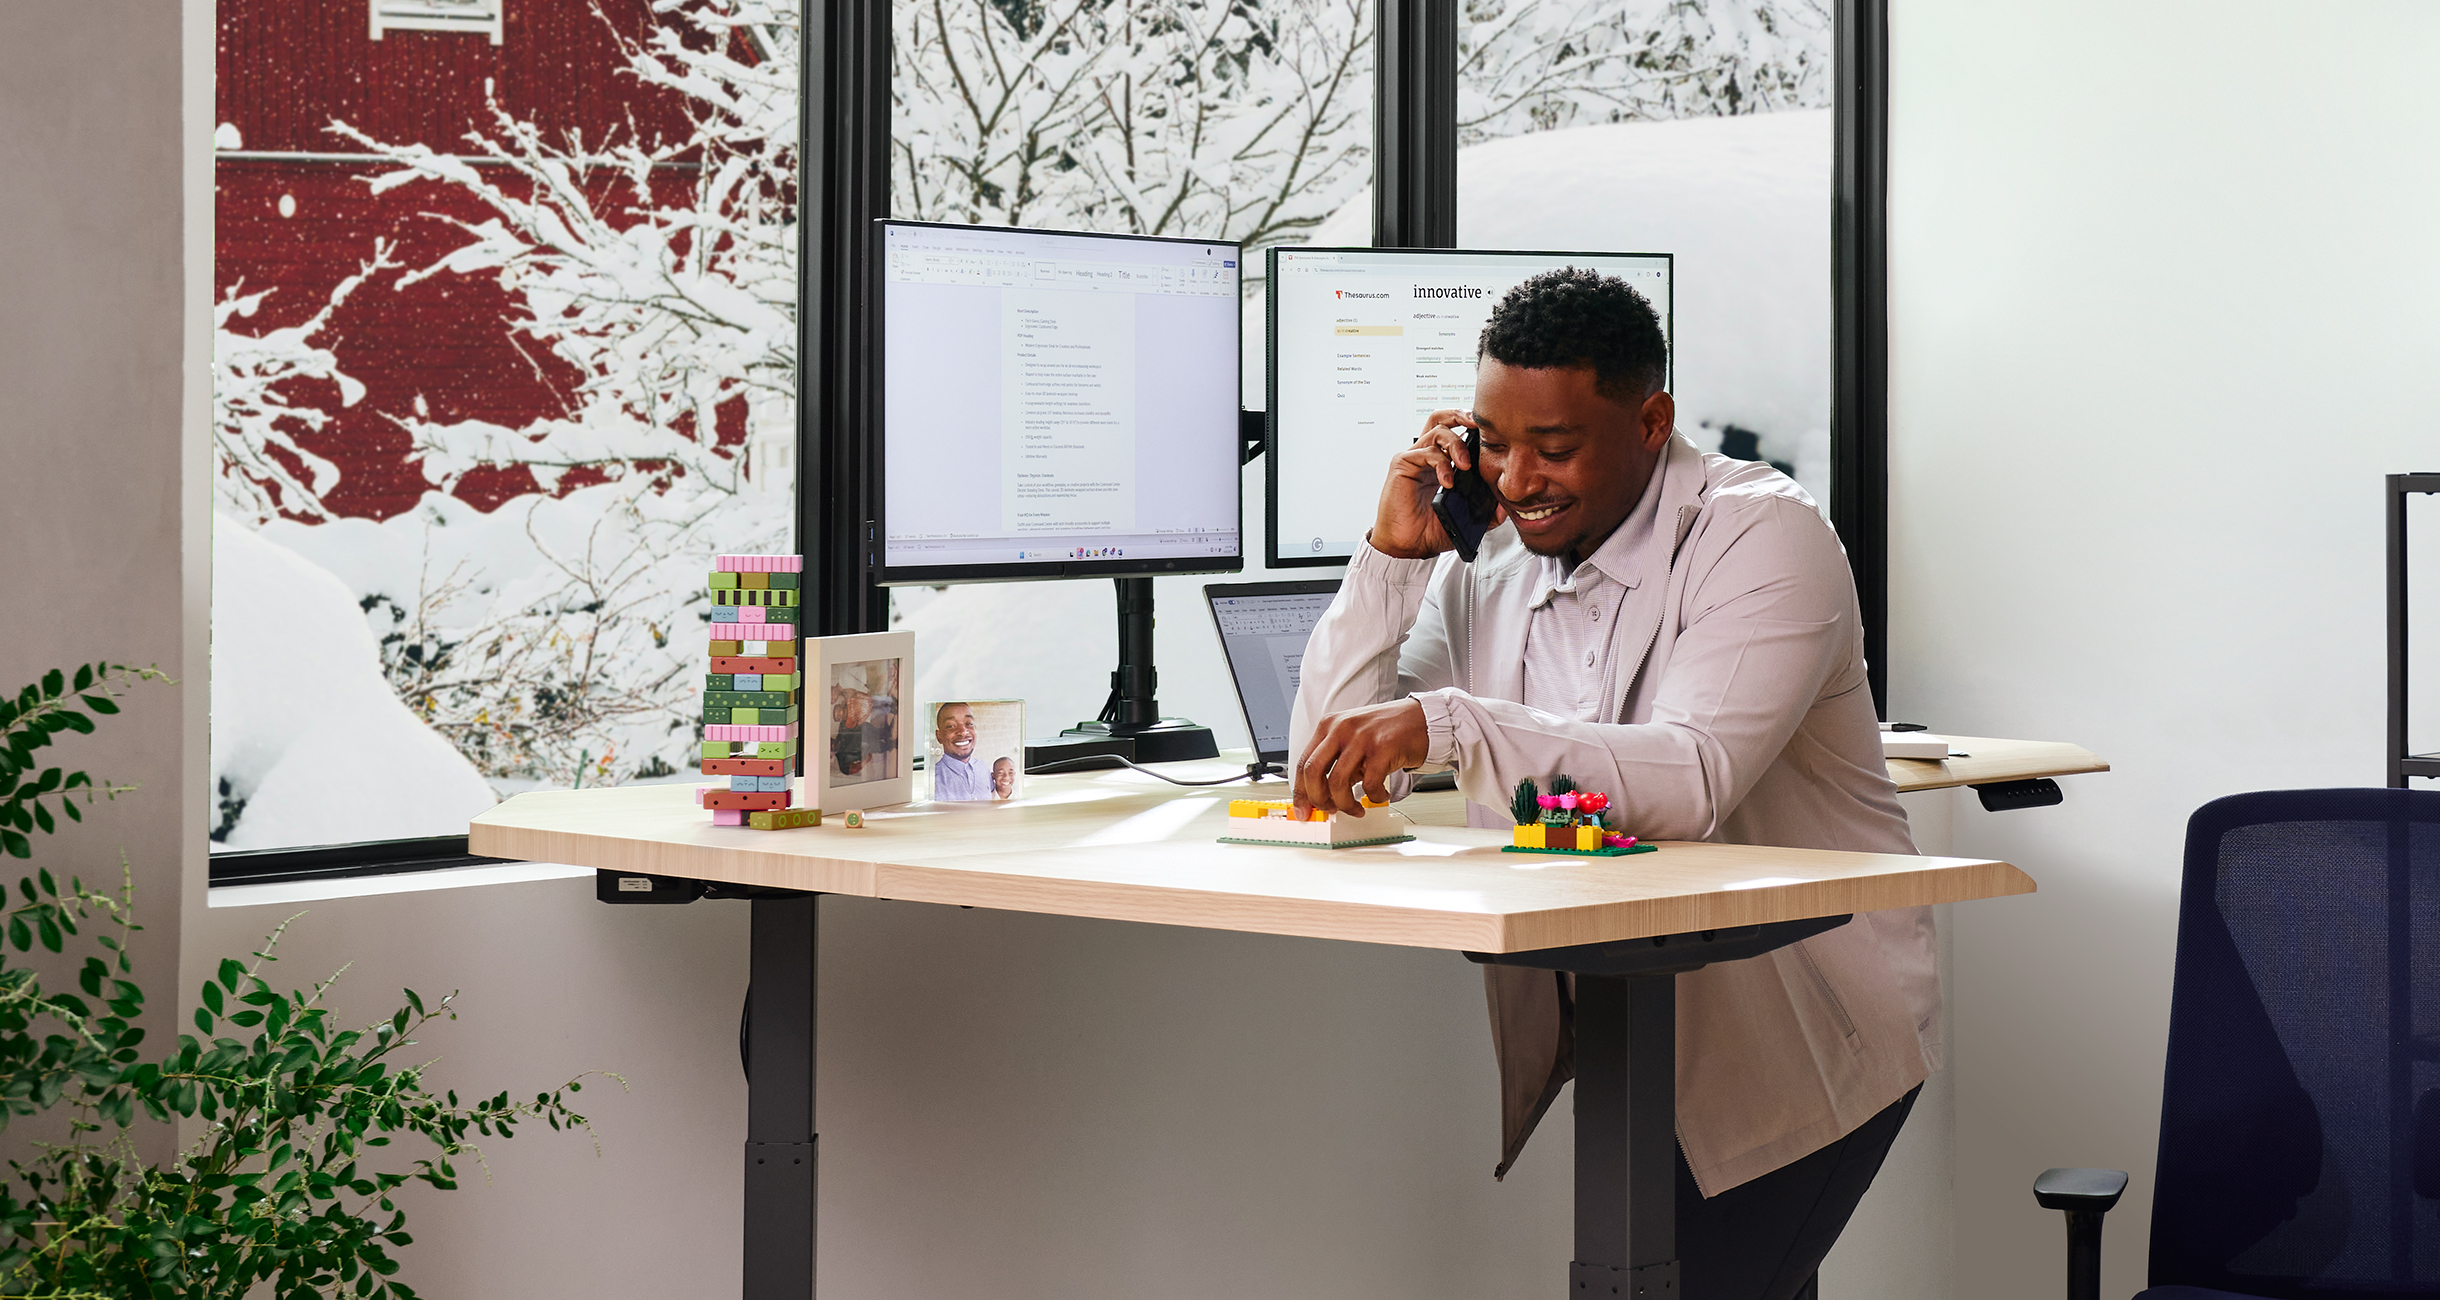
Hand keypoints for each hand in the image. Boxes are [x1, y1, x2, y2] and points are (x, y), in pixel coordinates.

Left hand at [1293, 698, 1429, 817]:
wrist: (1422, 719)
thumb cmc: (1387, 731)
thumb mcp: (1353, 738)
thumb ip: (1336, 761)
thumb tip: (1321, 795)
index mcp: (1329, 725)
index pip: (1303, 762)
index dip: (1300, 792)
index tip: (1303, 809)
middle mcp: (1341, 729)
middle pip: (1313, 772)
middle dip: (1318, 799)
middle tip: (1330, 810)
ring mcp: (1361, 738)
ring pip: (1338, 782)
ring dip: (1345, 804)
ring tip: (1356, 808)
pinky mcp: (1382, 748)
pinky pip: (1369, 784)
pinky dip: (1374, 797)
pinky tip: (1380, 795)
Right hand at [1370, 410, 1503, 559]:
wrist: (1409, 546)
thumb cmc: (1428, 531)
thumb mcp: (1465, 520)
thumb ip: (1485, 513)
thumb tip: (1504, 508)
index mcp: (1440, 463)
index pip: (1455, 433)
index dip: (1471, 428)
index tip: (1491, 433)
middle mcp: (1426, 456)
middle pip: (1441, 419)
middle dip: (1461, 415)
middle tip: (1479, 425)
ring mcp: (1414, 458)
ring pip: (1437, 430)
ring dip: (1457, 444)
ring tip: (1466, 465)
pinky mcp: (1402, 464)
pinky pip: (1426, 451)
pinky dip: (1441, 464)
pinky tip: (1448, 482)